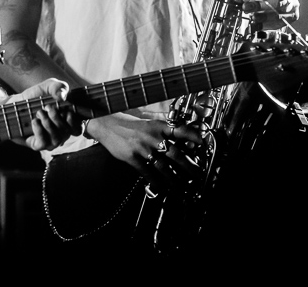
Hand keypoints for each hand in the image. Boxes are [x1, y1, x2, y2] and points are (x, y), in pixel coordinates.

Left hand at [7, 78, 79, 150]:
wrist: (16, 103)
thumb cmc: (35, 96)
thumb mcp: (48, 86)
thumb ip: (59, 87)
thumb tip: (63, 97)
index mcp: (67, 121)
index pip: (78, 129)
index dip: (74, 122)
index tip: (66, 111)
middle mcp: (60, 133)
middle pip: (67, 132)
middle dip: (56, 117)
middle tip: (47, 107)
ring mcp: (49, 141)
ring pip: (56, 138)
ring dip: (48, 123)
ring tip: (39, 112)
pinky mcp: (37, 145)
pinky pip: (44, 143)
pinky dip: (39, 130)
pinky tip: (34, 121)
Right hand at [87, 114, 202, 191]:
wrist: (106, 123)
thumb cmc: (128, 122)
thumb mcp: (147, 120)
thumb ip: (162, 125)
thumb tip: (179, 129)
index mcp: (157, 126)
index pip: (180, 130)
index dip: (192, 136)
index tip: (202, 143)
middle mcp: (152, 137)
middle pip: (175, 153)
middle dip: (188, 165)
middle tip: (197, 173)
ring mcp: (142, 148)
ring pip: (163, 166)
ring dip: (174, 178)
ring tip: (182, 186)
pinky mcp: (132, 157)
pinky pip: (146, 172)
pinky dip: (155, 181)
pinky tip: (161, 187)